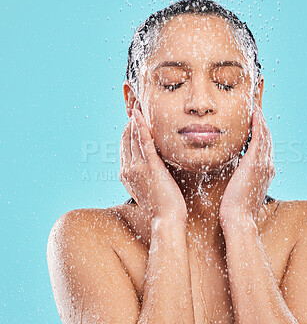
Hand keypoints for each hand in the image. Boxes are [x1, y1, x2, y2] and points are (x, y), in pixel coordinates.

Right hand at [119, 106, 187, 225]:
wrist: (165, 220)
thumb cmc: (161, 207)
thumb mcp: (147, 188)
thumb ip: (144, 175)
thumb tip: (149, 165)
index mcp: (126, 174)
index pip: (124, 146)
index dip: (127, 130)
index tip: (132, 117)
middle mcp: (128, 169)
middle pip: (126, 139)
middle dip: (130, 120)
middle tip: (134, 104)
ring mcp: (137, 168)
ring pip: (133, 137)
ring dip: (135, 118)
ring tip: (137, 103)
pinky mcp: (150, 167)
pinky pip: (144, 142)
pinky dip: (141, 126)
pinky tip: (139, 115)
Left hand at [219, 104, 275, 224]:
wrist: (239, 220)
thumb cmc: (235, 208)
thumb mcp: (240, 189)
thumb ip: (241, 177)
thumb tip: (234, 170)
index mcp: (265, 172)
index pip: (264, 147)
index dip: (261, 132)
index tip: (255, 121)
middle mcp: (268, 166)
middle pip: (267, 138)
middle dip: (262, 122)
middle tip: (257, 107)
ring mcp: (264, 163)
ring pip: (265, 135)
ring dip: (261, 119)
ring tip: (256, 105)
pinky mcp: (256, 162)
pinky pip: (259, 137)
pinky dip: (258, 124)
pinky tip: (255, 113)